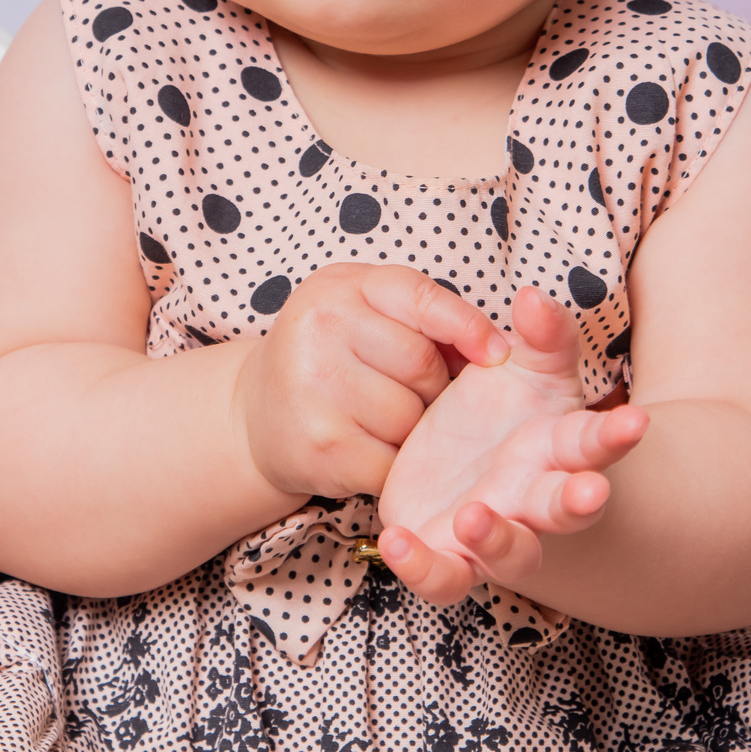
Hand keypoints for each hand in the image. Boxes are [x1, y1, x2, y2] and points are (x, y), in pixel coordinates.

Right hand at [233, 264, 509, 501]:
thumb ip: (420, 314)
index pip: (422, 298)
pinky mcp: (322, 446)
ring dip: (413, 430)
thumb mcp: (360, 308)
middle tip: (408, 392)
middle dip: (432, 386)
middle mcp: (321, 328)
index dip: (467, 326)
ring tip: (380, 420)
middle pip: (423, 364)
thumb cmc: (326, 354)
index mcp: (340, 287)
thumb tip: (494, 349)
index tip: (498, 353)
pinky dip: (393, 464)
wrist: (253, 414)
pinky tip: (367, 448)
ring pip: (411, 417)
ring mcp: (317, 388)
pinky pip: (392, 462)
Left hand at [377, 286, 647, 604]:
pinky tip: (397, 542)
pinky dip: (424, 568)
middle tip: (590, 493)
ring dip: (499, 539)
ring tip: (472, 515)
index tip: (635, 419)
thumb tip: (533, 295)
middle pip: (566, 507)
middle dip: (579, 502)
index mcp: (559, 448)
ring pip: (511, 552)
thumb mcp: (530, 366)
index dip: (616, 434)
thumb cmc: (511, 414)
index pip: (595, 441)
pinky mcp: (451, 554)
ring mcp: (497, 530)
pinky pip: (443, 576)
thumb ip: (541, 333)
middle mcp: (535, 497)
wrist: (474, 471)